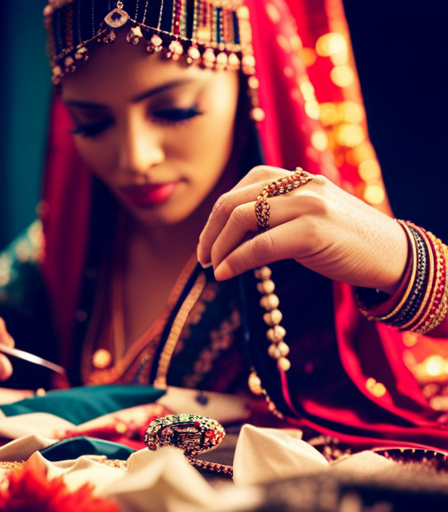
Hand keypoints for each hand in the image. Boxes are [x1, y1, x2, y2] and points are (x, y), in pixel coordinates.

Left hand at [197, 166, 407, 293]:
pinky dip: (236, 260)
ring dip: (218, 245)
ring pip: (242, 218)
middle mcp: (298, 184)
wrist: (393, 253)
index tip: (208, 243)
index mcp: (294, 178)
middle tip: (203, 258)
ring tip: (212, 268)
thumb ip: (274, 218)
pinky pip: (261, 244)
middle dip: (210, 232)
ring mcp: (307, 204)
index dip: (216, 216)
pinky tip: (225, 274)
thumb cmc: (345, 240)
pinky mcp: (314, 230)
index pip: (241, 188)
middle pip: (233, 202)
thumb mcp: (306, 219)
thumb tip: (232, 239)